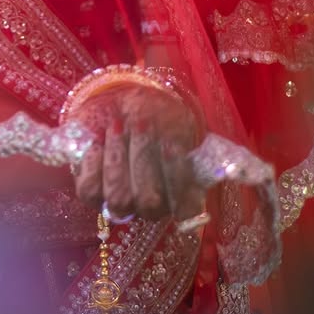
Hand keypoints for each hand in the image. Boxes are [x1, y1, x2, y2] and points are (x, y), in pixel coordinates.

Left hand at [71, 84, 206, 224]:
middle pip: (148, 202)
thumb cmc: (155, 116)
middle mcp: (153, 206)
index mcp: (181, 195)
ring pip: (118, 198)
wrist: (119, 105)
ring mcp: (121, 202)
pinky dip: (93, 162)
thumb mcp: (177, 124)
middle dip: (143, 159)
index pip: (184, 208)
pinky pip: (89, 191)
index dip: (176, 179)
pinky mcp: (91, 193)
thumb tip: (224, 163)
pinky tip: (98, 139)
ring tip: (117, 123)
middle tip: (140, 123)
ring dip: (117, 156)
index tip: (170, 144)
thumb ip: (193, 145)